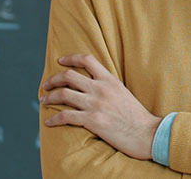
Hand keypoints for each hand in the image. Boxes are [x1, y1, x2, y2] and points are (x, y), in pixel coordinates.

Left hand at [41, 54, 161, 159]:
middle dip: (53, 80)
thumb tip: (93, 85)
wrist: (146, 132)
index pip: (86, 60)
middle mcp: (100, 88)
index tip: (60, 61)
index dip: (70, 58)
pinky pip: (65, 116)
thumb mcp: (123, 92)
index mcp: (109, 79)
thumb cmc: (136, 116)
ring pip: (63, 94)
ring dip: (49, 97)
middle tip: (46, 85)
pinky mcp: (92, 120)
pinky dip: (54, 119)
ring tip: (44, 101)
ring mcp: (95, 104)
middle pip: (69, 76)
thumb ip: (108, 86)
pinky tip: (49, 122)